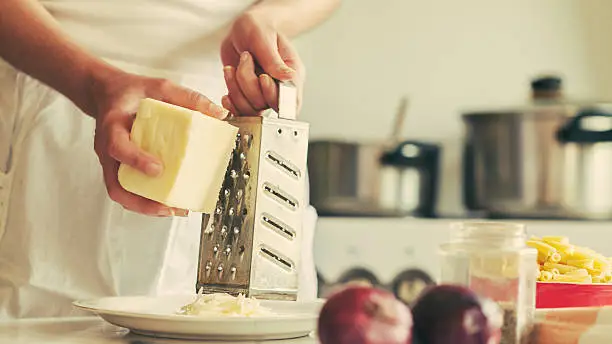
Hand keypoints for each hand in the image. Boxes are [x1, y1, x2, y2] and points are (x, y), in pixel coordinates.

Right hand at [88, 68, 227, 215]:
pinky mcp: (118, 170)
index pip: (118, 146)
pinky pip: (128, 190)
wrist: (109, 94)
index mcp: (113, 125)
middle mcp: (107, 148)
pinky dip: (145, 201)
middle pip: (117, 184)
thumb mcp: (160, 86)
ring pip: (121, 193)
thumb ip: (188, 98)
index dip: (136, 160)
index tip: (157, 169)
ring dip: (145, 207)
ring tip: (174, 210)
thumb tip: (219, 113)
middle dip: (142, 201)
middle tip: (170, 206)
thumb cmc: (133, 92)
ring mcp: (111, 162)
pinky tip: (168, 203)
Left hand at [220, 11, 304, 115]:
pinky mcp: (248, 98)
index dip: (274, 95)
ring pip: (251, 108)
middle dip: (249, 84)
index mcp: (292, 74)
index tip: (262, 77)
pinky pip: (240, 111)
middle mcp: (280, 88)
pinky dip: (230, 103)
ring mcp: (263, 95)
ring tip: (232, 67)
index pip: (291, 100)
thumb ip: (273, 59)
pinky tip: (226, 91)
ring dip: (236, 88)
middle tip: (245, 58)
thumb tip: (289, 77)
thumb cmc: (258, 28)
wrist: (243, 31)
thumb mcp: (264, 38)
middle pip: (267, 104)